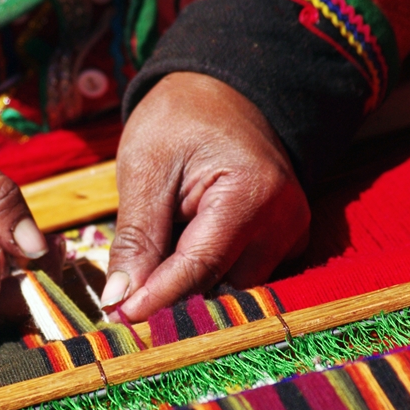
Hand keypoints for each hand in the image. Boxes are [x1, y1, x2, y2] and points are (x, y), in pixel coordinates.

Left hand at [101, 72, 309, 320]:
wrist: (223, 92)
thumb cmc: (179, 119)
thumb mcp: (145, 168)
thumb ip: (136, 238)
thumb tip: (119, 300)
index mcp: (252, 195)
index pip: (201, 267)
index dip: (158, 298)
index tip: (121, 318)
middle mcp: (284, 221)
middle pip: (220, 285)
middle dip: (172, 294)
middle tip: (123, 295)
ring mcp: (291, 233)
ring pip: (231, 286)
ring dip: (189, 283)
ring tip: (155, 255)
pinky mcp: (285, 240)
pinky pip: (242, 274)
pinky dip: (207, 273)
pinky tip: (179, 253)